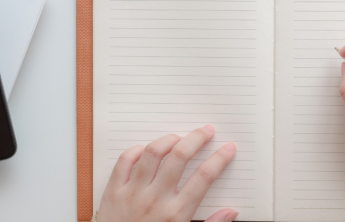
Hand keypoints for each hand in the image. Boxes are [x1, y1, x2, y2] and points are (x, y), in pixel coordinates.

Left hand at [96, 124, 238, 221]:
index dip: (219, 159)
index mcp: (176, 214)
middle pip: (180, 157)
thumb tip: (231, 213)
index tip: (228, 149)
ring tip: (179, 137)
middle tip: (206, 131)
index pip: (204, 177)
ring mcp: (132, 193)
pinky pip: (124, 161)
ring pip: (153, 152)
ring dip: (169, 139)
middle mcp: (155, 200)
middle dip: (197, 138)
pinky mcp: (113, 192)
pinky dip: (136, 151)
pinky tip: (146, 150)